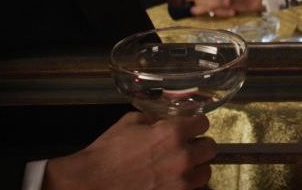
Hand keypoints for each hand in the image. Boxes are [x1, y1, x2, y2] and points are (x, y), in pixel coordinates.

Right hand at [43, 112, 216, 189]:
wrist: (90, 183)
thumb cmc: (107, 153)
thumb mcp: (131, 122)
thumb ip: (156, 119)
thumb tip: (166, 120)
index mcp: (173, 133)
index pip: (204, 123)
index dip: (195, 124)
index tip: (190, 127)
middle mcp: (182, 158)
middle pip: (210, 148)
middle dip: (198, 145)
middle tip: (186, 147)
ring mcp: (180, 183)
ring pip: (205, 173)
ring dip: (195, 168)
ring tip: (179, 167)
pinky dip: (183, 185)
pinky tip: (169, 181)